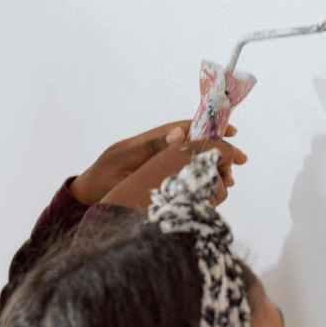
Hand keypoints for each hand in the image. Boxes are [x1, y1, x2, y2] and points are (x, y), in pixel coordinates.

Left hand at [98, 131, 247, 211]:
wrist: (85, 197)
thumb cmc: (101, 183)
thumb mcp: (124, 163)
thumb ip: (149, 149)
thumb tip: (178, 132)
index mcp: (146, 142)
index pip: (184, 129)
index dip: (208, 129)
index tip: (232, 132)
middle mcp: (153, 149)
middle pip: (192, 144)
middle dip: (218, 151)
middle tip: (241, 162)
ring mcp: (154, 163)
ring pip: (190, 161)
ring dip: (211, 168)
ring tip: (229, 181)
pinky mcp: (154, 176)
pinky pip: (183, 173)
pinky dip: (200, 178)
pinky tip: (212, 189)